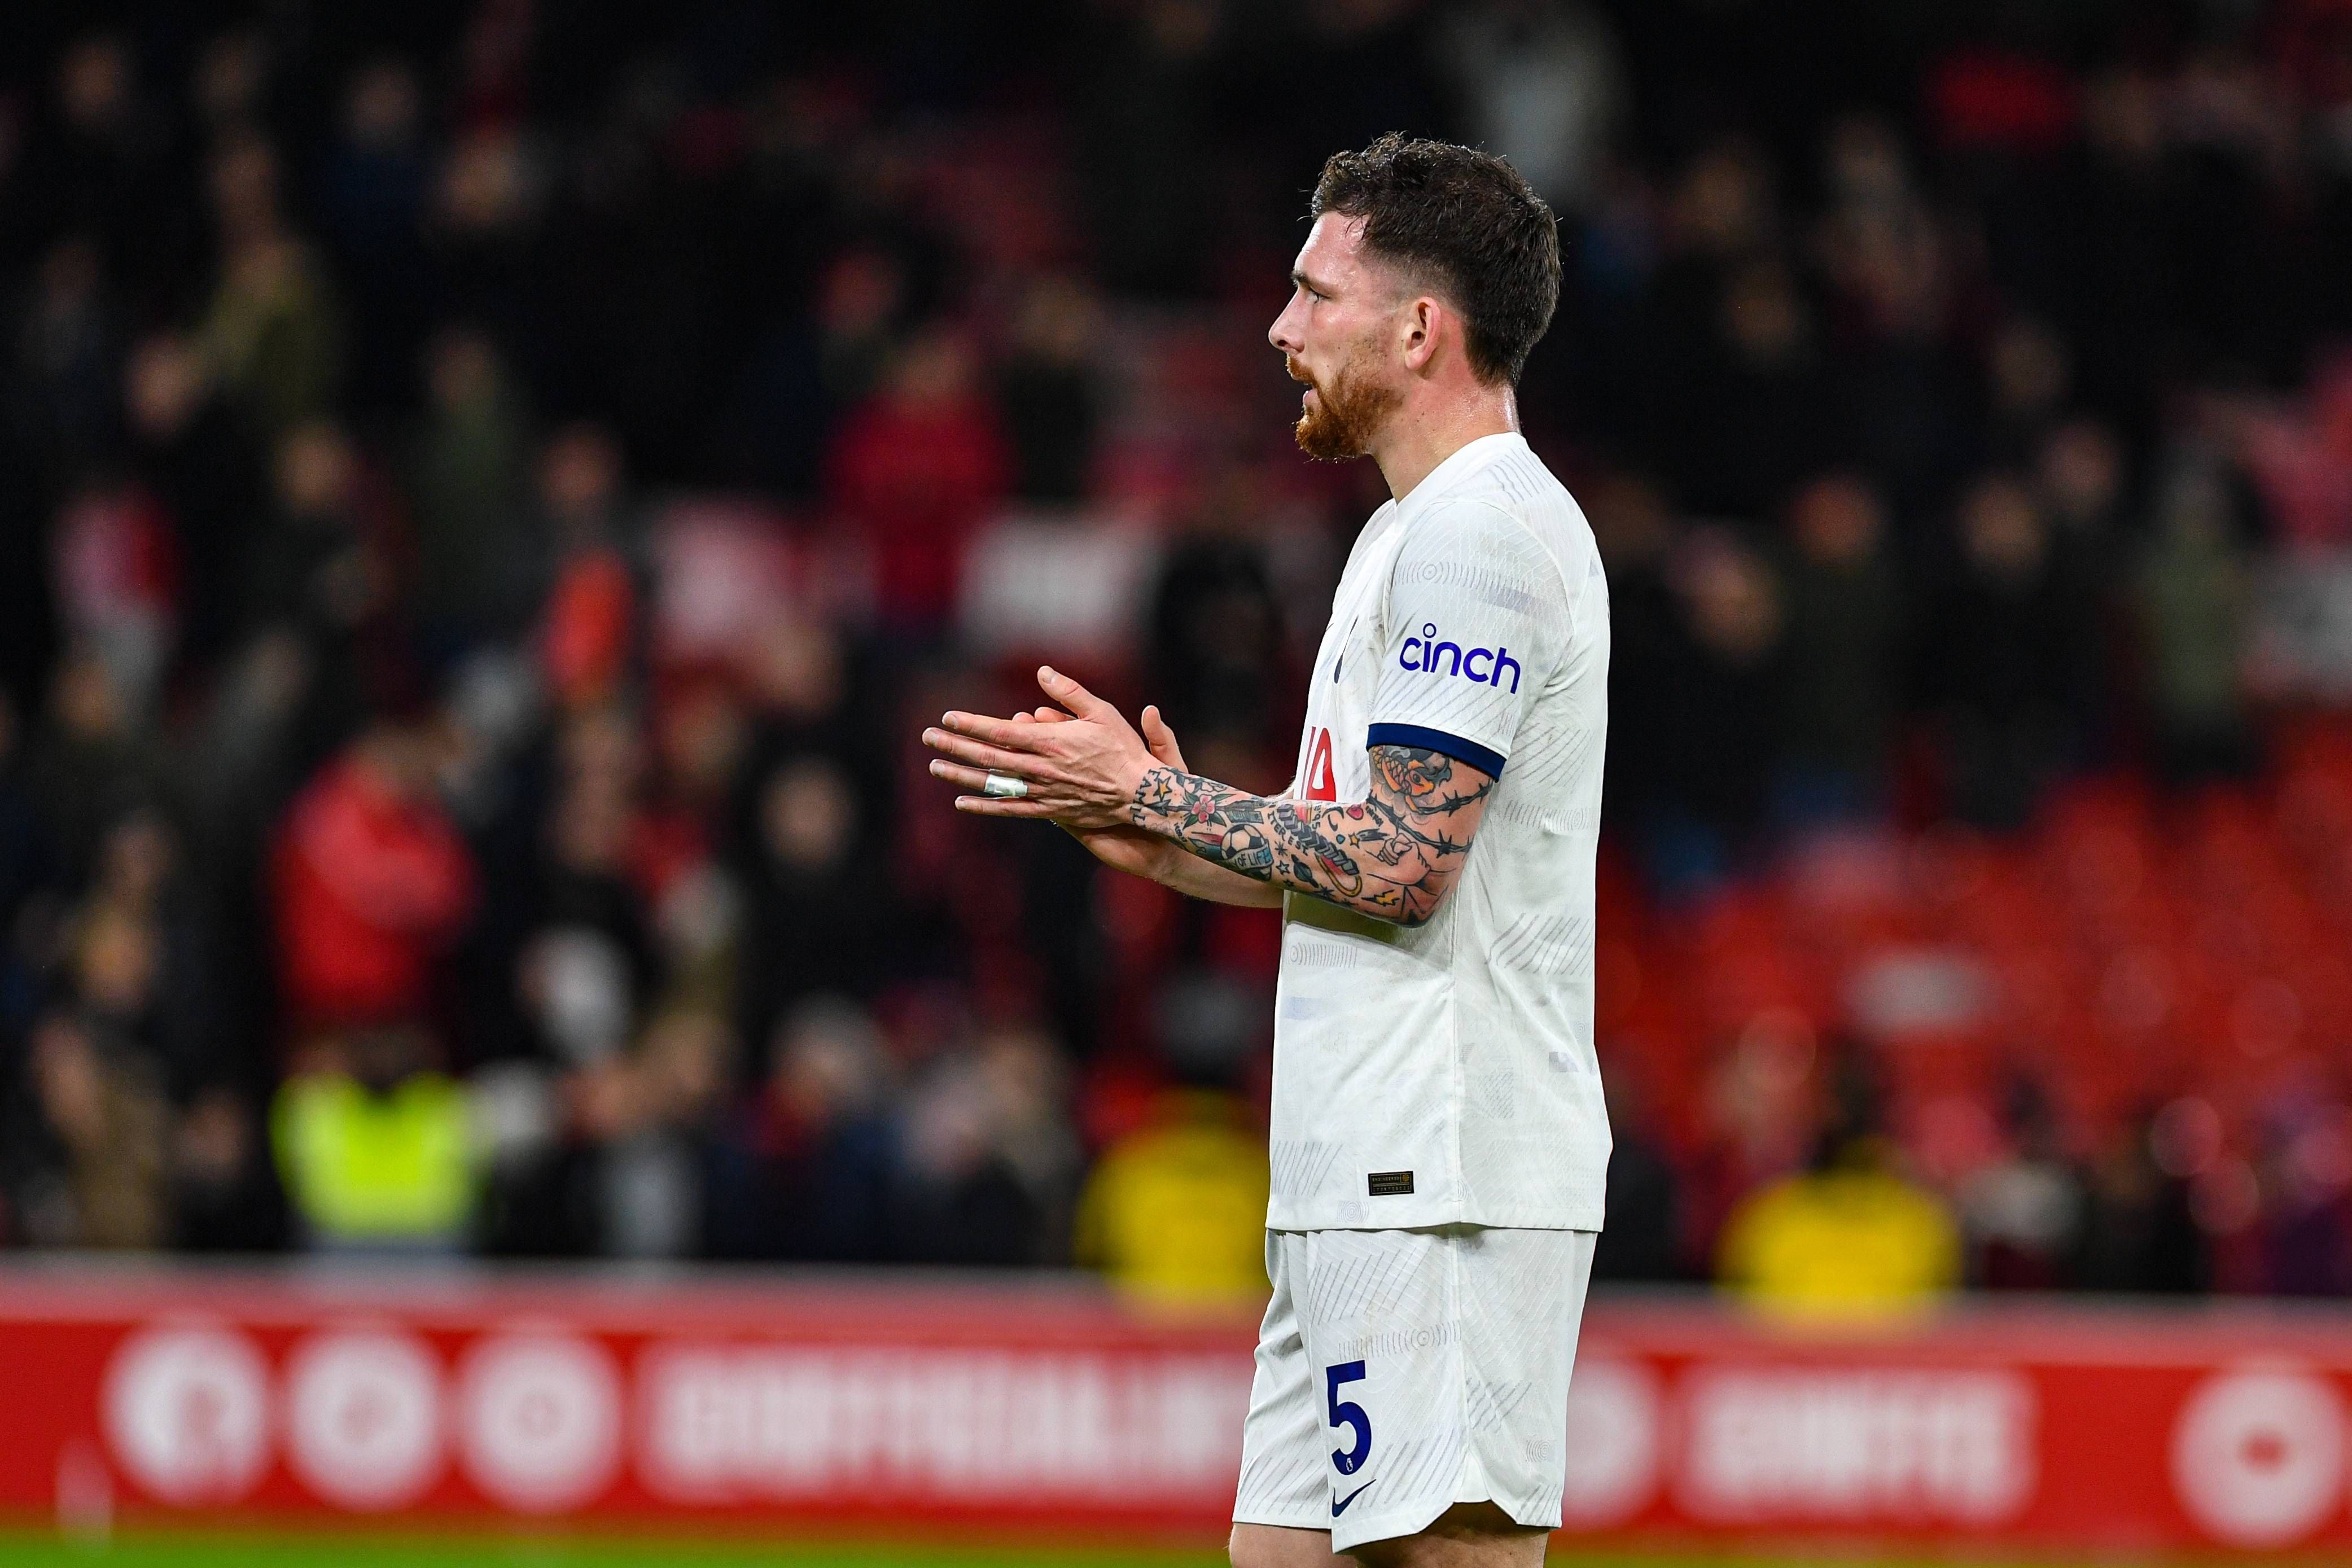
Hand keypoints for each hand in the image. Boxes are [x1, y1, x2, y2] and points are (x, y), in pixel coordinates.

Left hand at [922, 667, 1162, 831]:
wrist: (1140, 794)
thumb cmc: (1123, 749)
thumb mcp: (1101, 712)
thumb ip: (1069, 692)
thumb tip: (1041, 671)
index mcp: (1052, 741)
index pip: (1002, 731)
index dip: (972, 725)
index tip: (948, 718)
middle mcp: (1042, 768)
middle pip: (989, 757)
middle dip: (955, 746)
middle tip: (928, 738)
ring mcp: (1043, 791)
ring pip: (994, 784)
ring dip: (961, 774)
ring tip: (935, 767)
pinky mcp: (1049, 810)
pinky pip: (1010, 809)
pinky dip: (984, 805)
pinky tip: (961, 802)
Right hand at [1011, 703, 1189, 879]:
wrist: (1160, 834)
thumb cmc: (1164, 798)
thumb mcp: (1167, 763)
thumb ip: (1160, 737)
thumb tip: (1151, 709)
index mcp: (1102, 755)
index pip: (1072, 732)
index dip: (1055, 721)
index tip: (1039, 712)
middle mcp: (1083, 772)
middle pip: (1050, 751)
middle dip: (1030, 739)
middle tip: (1015, 726)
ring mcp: (1072, 795)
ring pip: (1038, 776)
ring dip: (1020, 765)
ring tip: (1007, 753)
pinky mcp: (1068, 818)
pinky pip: (1037, 806)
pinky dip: (1019, 798)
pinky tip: (1006, 792)